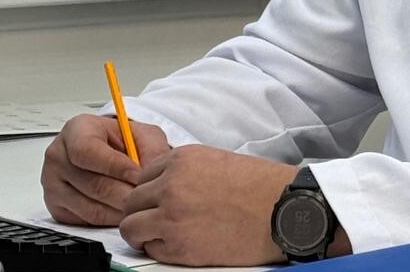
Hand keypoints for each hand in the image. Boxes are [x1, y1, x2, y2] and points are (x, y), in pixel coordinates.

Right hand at [41, 114, 170, 226]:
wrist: (111, 151)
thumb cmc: (123, 140)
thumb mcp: (142, 133)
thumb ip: (150, 148)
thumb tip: (152, 172)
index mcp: (76, 130)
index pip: (87, 151)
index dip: (115, 166)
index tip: (138, 174)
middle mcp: (59, 157)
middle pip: (91, 184)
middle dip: (124, 193)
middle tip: (145, 196)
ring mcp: (53, 185)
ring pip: (90, 207)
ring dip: (119, 209)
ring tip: (139, 205)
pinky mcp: (57, 208)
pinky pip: (86, 221)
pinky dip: (109, 219)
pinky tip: (124, 212)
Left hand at [119, 145, 298, 266]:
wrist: (280, 208)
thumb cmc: (258, 185)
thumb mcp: (216, 162)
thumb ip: (186, 171)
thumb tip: (165, 186)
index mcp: (182, 160)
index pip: (143, 175)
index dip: (151, 190)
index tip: (160, 200)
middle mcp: (170, 184)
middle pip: (131, 201)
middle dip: (142, 211)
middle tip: (159, 220)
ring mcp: (170, 216)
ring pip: (130, 226)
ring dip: (143, 232)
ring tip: (165, 235)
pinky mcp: (176, 246)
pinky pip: (149, 249)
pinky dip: (159, 249)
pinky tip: (181, 244)